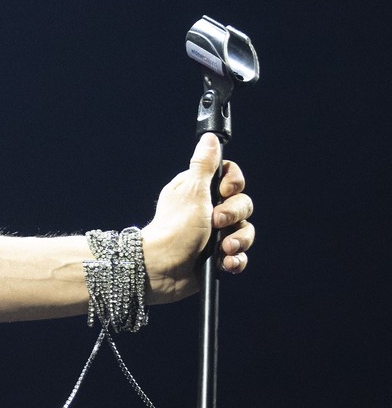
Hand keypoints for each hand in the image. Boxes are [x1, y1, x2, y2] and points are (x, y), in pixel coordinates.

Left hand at [142, 133, 254, 302]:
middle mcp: (207, 210)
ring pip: (245, 231)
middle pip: (243, 204)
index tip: (223, 190)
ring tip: (223, 249)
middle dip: (235, 215)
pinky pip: (240, 255)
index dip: (233, 184)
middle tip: (216, 221)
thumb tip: (210, 138)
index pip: (231, 178)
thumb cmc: (174, 228)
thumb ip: (204, 165)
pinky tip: (225, 263)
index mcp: (199, 191)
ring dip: (239, 241)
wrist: (162, 269)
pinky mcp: (217, 257)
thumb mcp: (192, 191)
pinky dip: (236, 259)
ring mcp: (213, 235)